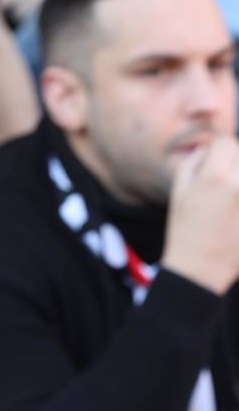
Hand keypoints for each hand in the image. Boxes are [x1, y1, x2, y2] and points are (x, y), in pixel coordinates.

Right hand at [161, 134, 238, 294]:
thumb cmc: (185, 230)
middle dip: (233, 164)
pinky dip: (238, 201)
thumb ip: (192, 163)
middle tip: (224, 183)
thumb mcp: (178, 193)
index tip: (215, 161)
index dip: (219, 149)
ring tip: (228, 198)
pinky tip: (233, 211)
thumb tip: (208, 148)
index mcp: (214, 177)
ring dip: (237, 180)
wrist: (200, 268)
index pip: (226, 142)